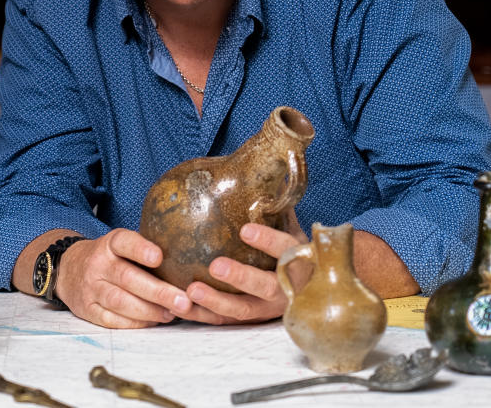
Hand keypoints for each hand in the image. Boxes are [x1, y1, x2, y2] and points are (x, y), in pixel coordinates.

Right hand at [55, 228, 192, 328]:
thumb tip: (190, 265)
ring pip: (121, 302)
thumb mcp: (121, 245)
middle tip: (184, 301)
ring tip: (172, 313)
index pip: (124, 242)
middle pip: (128, 278)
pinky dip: (136, 323)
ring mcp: (91, 288)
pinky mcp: (88, 309)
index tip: (159, 257)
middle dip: (158, 292)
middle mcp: (98, 265)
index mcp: (109, 244)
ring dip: (150, 311)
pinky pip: (113, 320)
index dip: (141, 249)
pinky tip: (154, 321)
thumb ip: (146, 250)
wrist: (70, 270)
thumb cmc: (109, 258)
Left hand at [183, 211, 308, 323]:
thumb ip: (274, 204)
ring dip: (217, 302)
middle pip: (266, 287)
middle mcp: (287, 289)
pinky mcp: (248, 321)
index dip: (269, 242)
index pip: (288, 251)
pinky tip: (182, 305)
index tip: (245, 230)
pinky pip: (224, 321)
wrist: (309, 288)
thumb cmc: (290, 249)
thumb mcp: (289, 226)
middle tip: (215, 266)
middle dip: (241, 278)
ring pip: (243, 310)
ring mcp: (267, 309)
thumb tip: (262, 169)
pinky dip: (203, 316)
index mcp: (299, 261)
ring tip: (192, 290)